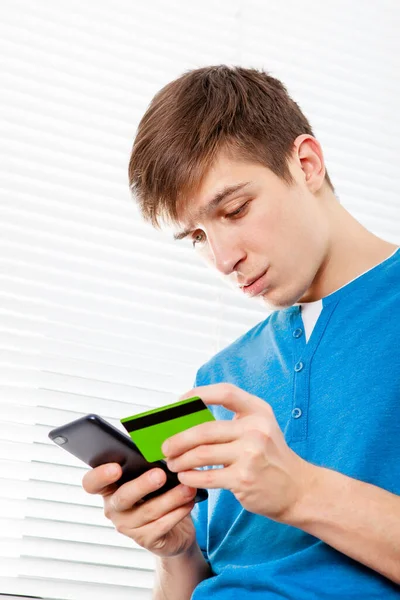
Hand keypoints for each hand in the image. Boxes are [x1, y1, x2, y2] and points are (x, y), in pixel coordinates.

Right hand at [82, 463, 198, 557]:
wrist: (175, 527)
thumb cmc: (159, 491)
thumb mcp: (150, 473)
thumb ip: (146, 462)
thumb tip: (159, 448)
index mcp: (109, 487)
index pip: (92, 483)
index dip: (100, 476)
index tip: (116, 467)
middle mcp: (114, 508)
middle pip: (123, 497)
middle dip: (142, 485)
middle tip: (160, 474)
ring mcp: (128, 526)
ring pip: (148, 511)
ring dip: (170, 498)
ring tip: (187, 487)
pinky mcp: (146, 540)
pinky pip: (162, 526)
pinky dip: (178, 512)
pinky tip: (189, 502)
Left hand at [162, 383, 313, 522]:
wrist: (298, 489)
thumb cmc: (271, 457)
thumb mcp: (259, 429)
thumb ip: (231, 421)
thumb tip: (187, 421)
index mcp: (258, 411)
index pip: (225, 392)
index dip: (199, 393)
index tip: (180, 402)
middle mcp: (256, 429)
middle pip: (204, 430)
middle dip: (178, 439)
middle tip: (165, 446)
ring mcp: (251, 454)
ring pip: (201, 454)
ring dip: (180, 460)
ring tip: (172, 463)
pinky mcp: (244, 478)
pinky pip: (206, 477)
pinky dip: (190, 477)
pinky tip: (185, 476)